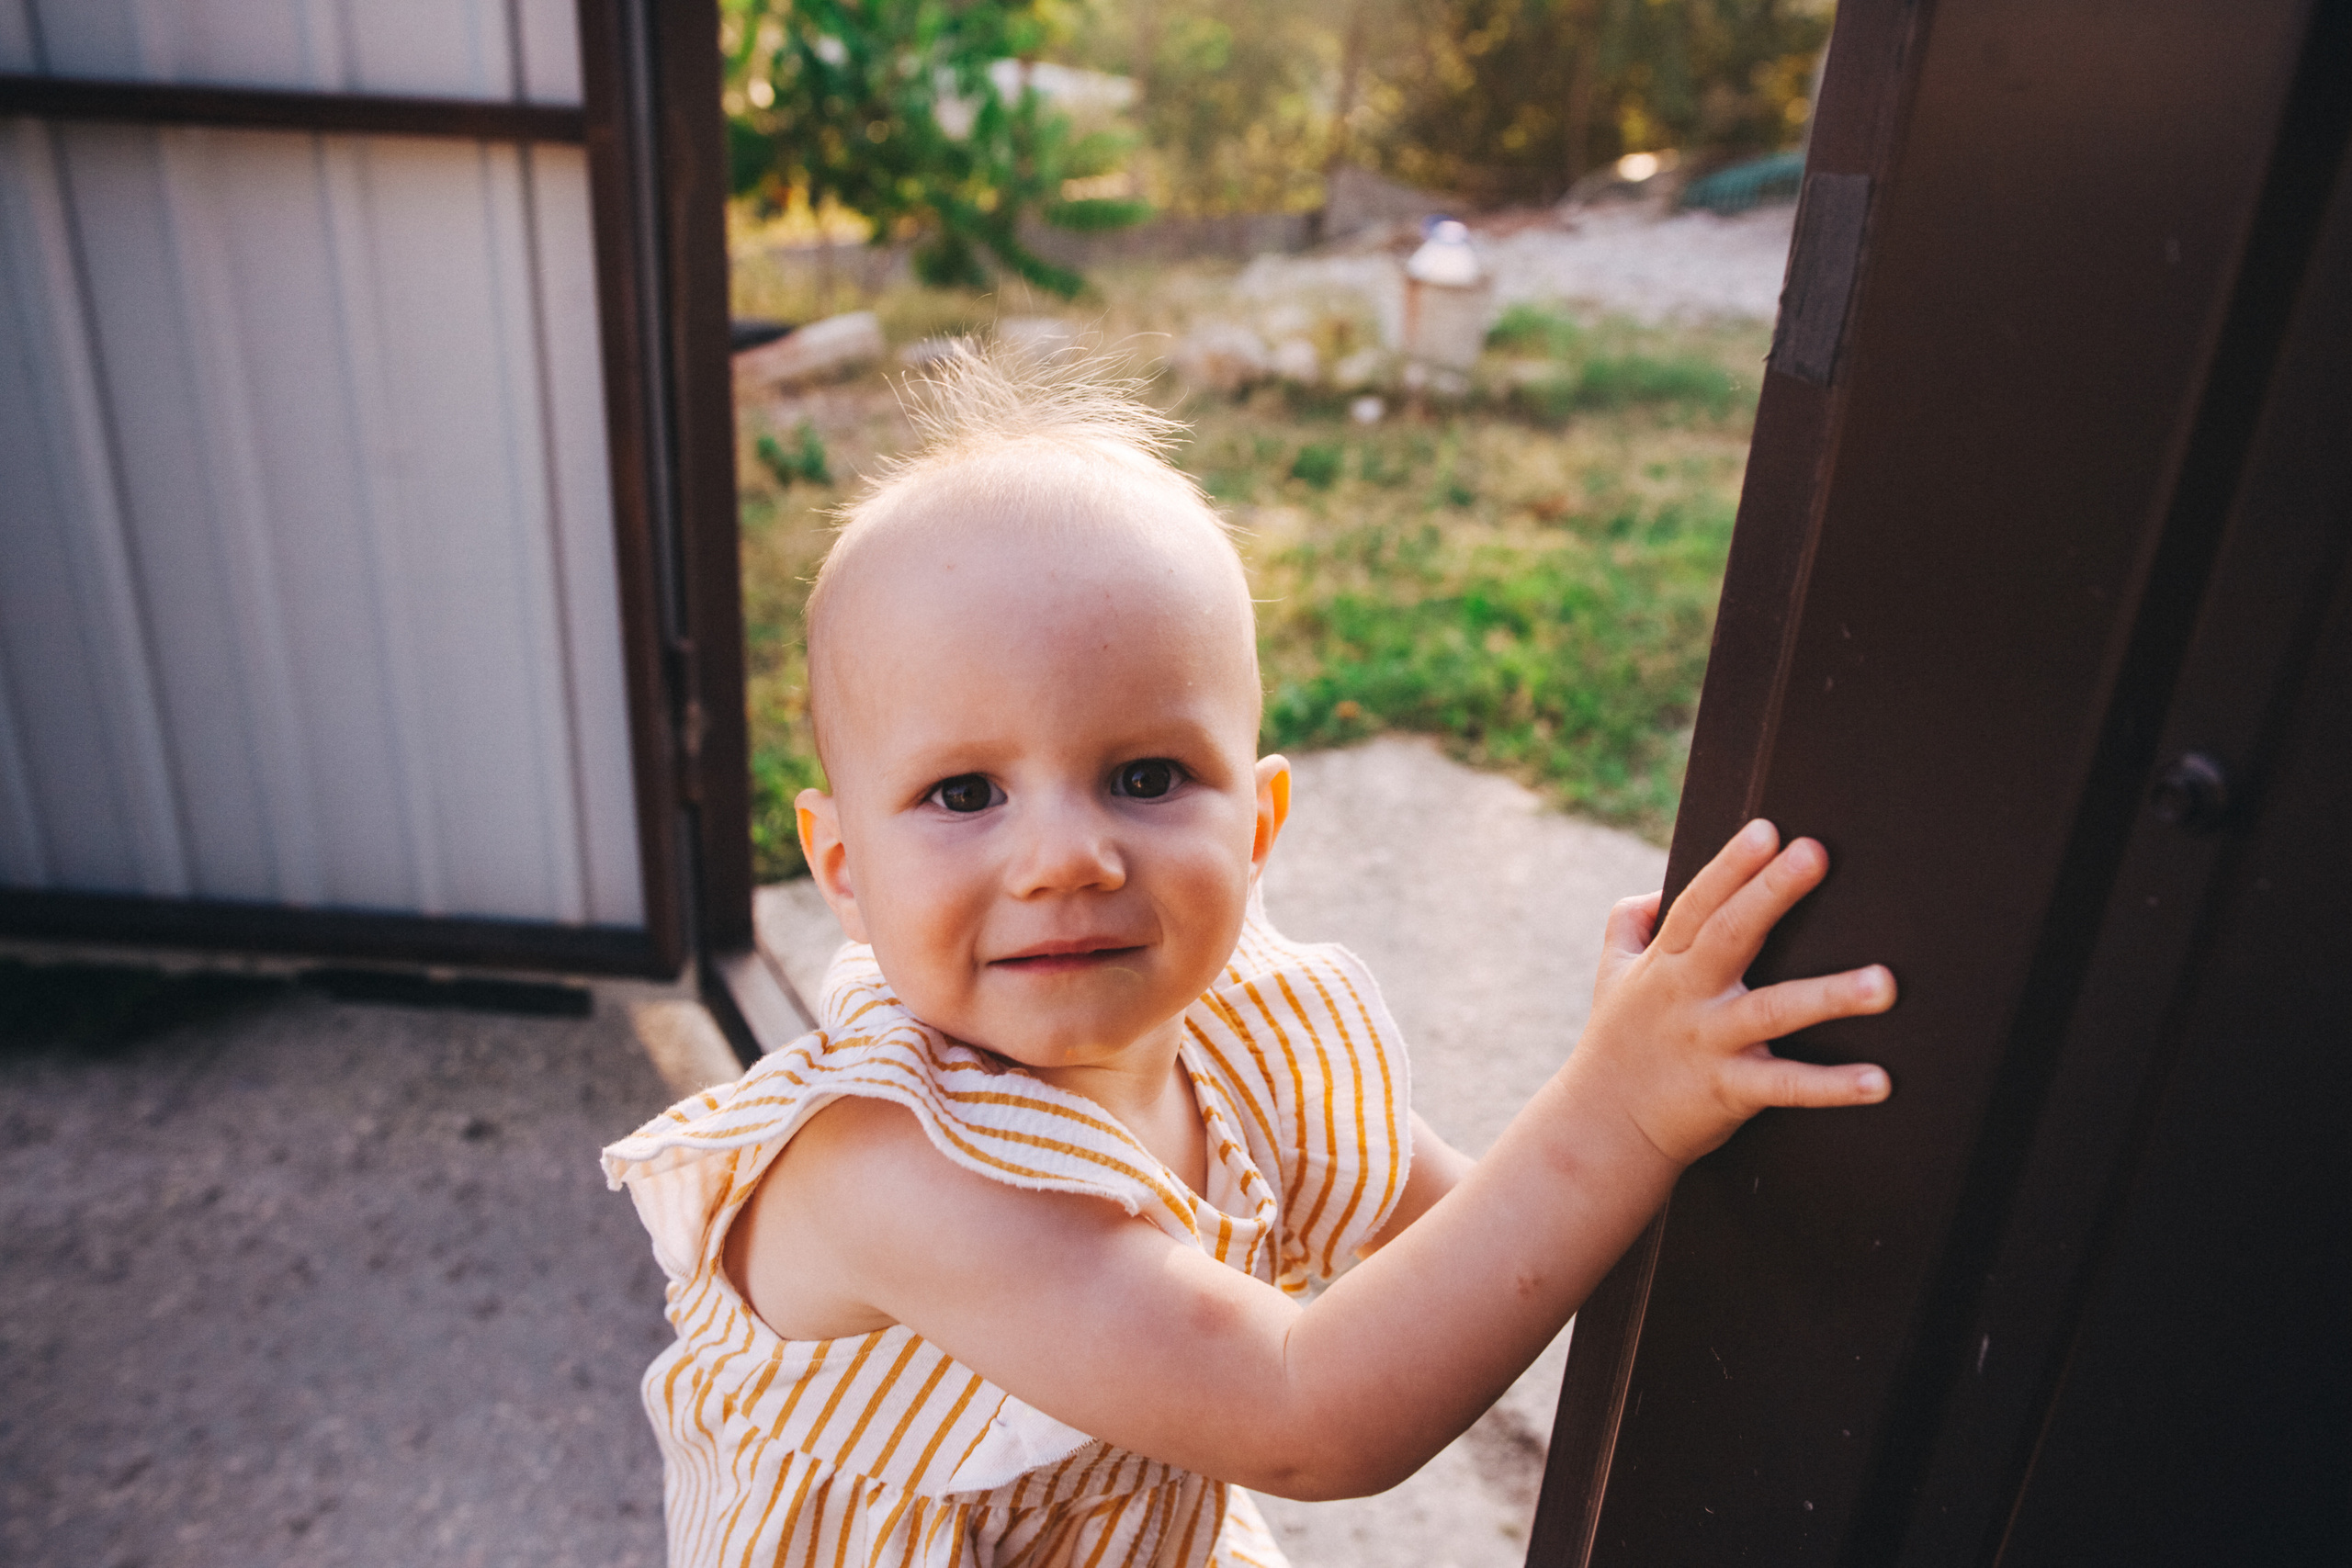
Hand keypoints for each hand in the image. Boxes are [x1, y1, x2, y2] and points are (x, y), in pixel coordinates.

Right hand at [1578, 818, 1893, 1166]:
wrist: (1601, 1127)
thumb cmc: (1617, 1043)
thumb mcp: (1610, 974)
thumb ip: (1629, 924)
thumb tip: (1659, 889)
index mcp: (1665, 962)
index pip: (1698, 903)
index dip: (1730, 866)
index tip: (1767, 830)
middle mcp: (1687, 995)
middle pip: (1729, 935)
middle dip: (1771, 893)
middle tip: (1815, 854)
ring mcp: (1709, 1043)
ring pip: (1772, 1012)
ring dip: (1829, 996)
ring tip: (1885, 983)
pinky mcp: (1729, 1091)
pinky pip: (1786, 1086)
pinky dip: (1833, 1086)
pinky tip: (1880, 1081)